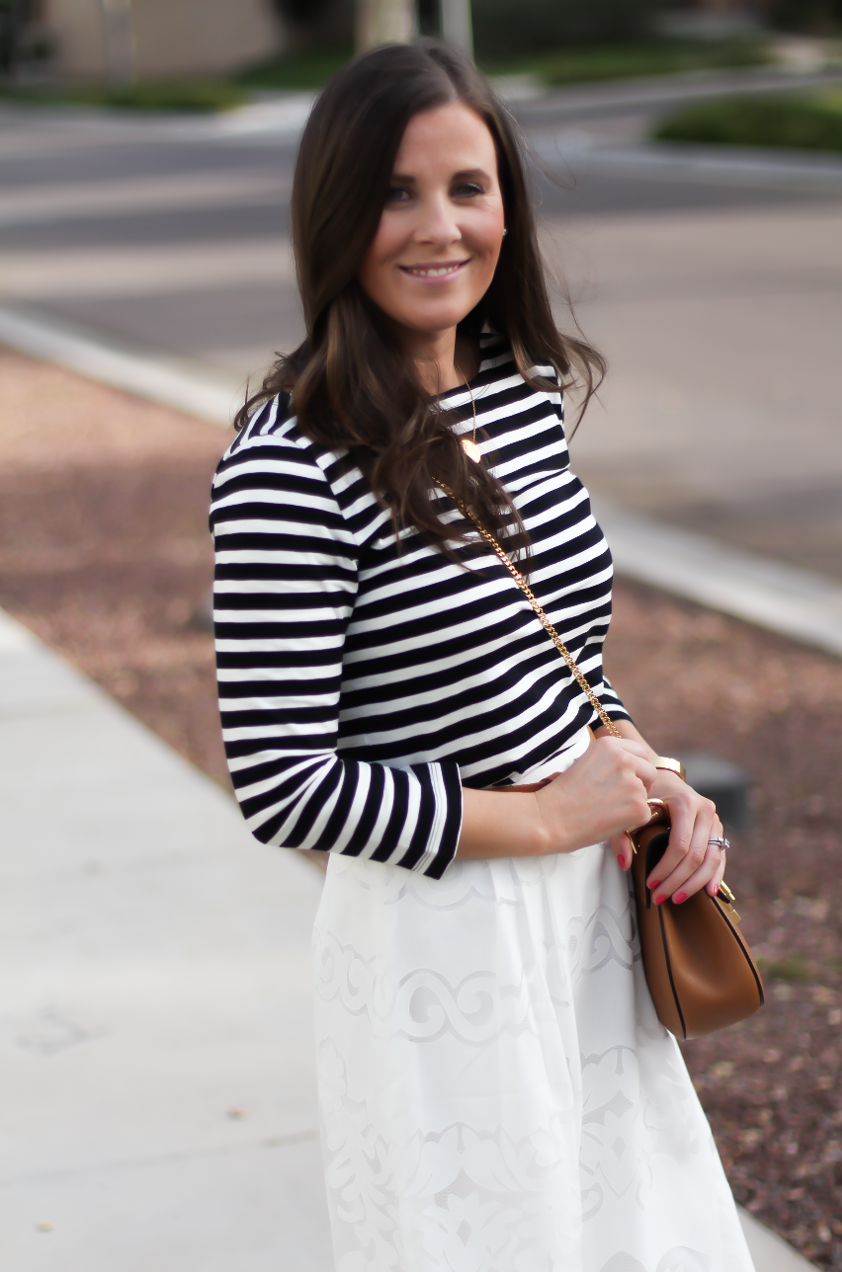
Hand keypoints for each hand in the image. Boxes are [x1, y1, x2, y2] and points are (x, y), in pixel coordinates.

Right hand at [535, 737, 655, 854]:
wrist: (550, 817)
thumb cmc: (562, 795)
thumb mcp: (586, 762)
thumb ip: (610, 761)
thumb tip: (631, 769)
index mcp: (610, 745)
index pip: (640, 752)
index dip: (636, 768)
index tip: (627, 779)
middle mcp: (624, 758)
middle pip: (650, 771)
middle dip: (641, 784)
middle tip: (620, 798)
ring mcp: (633, 782)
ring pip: (645, 794)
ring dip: (632, 803)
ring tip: (605, 810)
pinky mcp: (638, 806)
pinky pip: (644, 814)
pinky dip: (631, 821)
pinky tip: (608, 820)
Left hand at [609, 770, 726, 903]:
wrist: (663, 779)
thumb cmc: (644, 795)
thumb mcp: (629, 810)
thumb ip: (620, 834)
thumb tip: (625, 863)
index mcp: (684, 802)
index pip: (679, 845)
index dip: (665, 869)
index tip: (650, 884)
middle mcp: (704, 810)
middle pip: (696, 856)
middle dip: (677, 881)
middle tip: (659, 897)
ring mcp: (714, 820)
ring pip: (711, 860)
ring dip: (694, 884)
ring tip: (676, 898)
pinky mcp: (718, 830)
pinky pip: (720, 857)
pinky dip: (715, 876)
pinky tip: (709, 892)